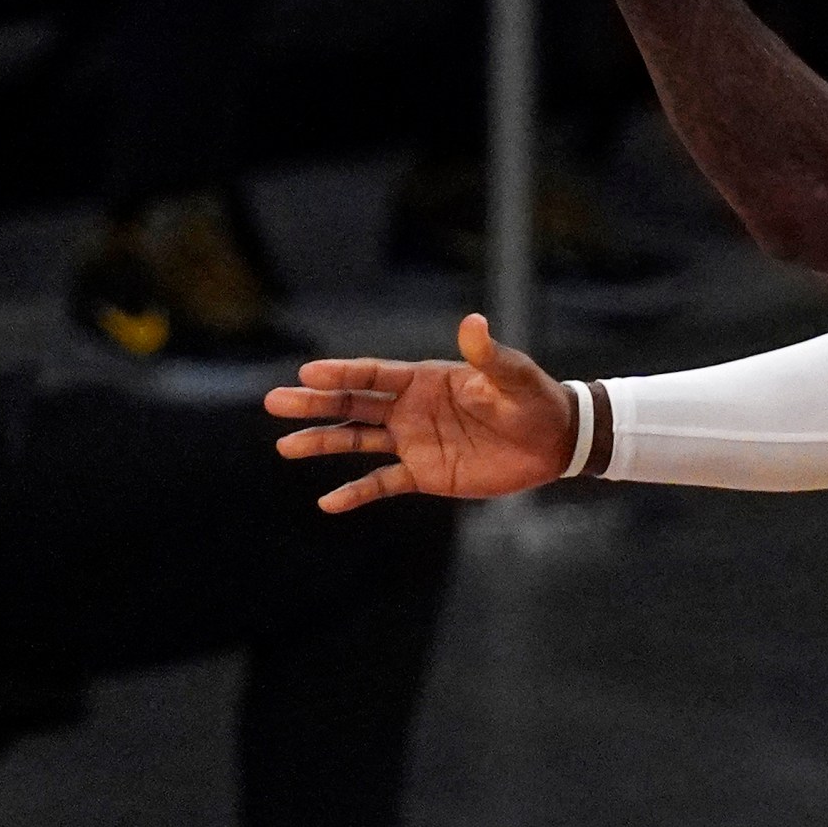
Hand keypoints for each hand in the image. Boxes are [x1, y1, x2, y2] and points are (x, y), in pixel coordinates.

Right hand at [264, 313, 573, 511]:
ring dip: (323, 443)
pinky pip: (382, 483)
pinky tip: (327, 503)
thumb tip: (473, 323)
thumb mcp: (513, 376)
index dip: (342, 374)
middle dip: (315, 404)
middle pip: (354, 405)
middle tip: (274, 402)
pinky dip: (356, 493)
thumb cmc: (533, 399)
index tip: (308, 373)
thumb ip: (488, 356)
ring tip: (285, 446)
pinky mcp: (424, 473)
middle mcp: (411, 409)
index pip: (375, 375)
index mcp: (426, 380)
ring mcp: (413, 441)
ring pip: (358, 441)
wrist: (553, 439)